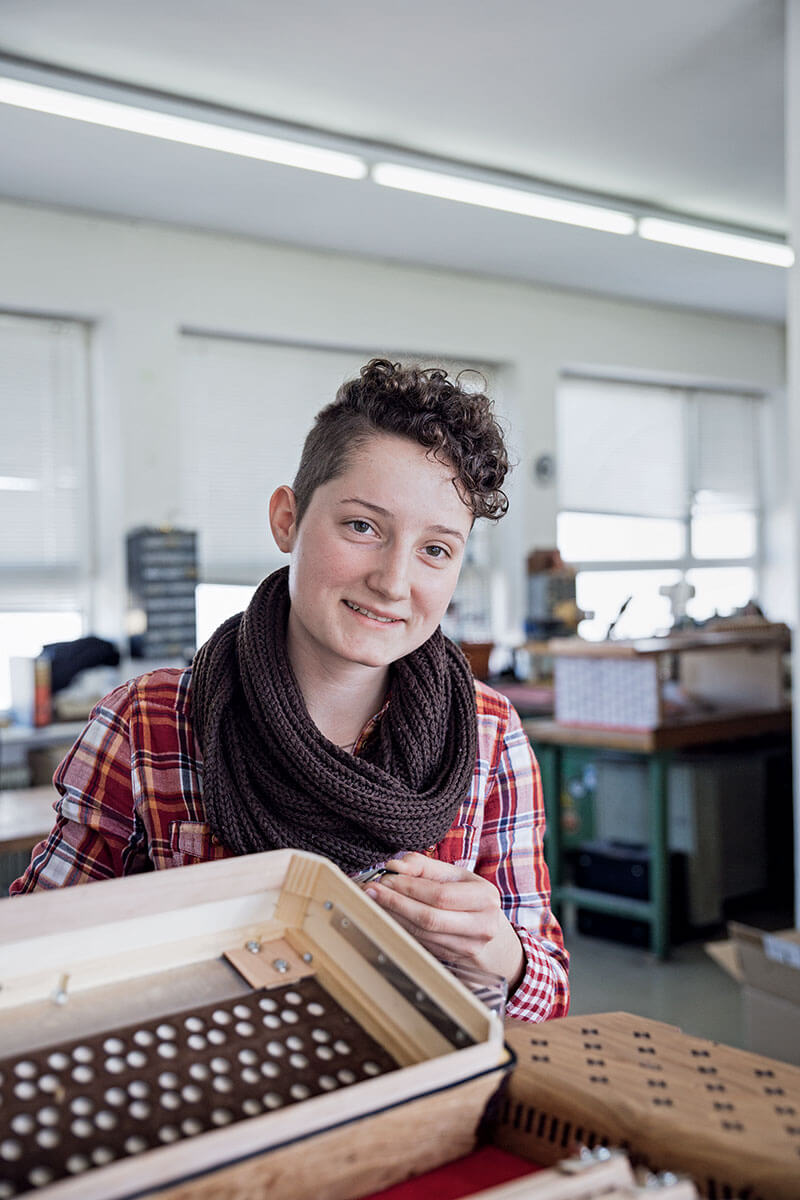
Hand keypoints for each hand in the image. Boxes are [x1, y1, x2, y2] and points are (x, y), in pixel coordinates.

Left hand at [365, 852, 524, 989]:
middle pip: (429, 917)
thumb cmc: (470, 898)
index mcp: (485, 896)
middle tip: (371, 890)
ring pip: (422, 933)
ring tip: (373, 901)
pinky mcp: (455, 960)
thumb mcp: (455, 876)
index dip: (409, 887)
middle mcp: (482, 924)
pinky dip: (401, 929)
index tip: (384, 878)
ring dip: (393, 916)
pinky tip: (386, 917)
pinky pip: (421, 943)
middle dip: (395, 902)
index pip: (440, 894)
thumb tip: (394, 865)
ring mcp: (470, 947)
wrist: (493, 936)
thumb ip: (424, 866)